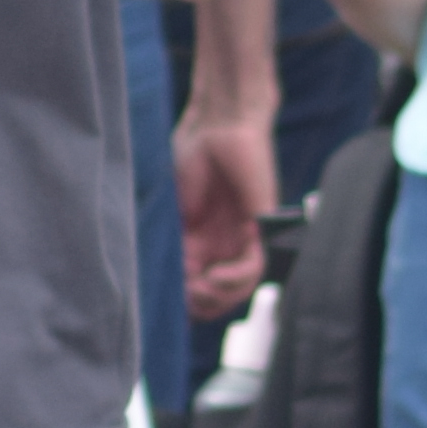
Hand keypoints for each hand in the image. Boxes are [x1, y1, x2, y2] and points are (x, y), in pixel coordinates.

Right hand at [174, 113, 272, 321]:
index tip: (166, 301)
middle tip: (184, 301)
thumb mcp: (174, 202)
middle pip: (220, 291)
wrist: (220, 122)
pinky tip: (215, 279)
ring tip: (199, 292)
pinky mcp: (259, 225)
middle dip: (202, 305)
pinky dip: (237, 279)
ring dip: (219, 298)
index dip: (183, 298)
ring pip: (241, 285)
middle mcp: (223, 240)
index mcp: (199, 236)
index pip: (195, 281)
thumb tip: (169, 275)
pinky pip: (256, 265)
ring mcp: (242, 235)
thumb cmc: (194, 151)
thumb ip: (174, 237)